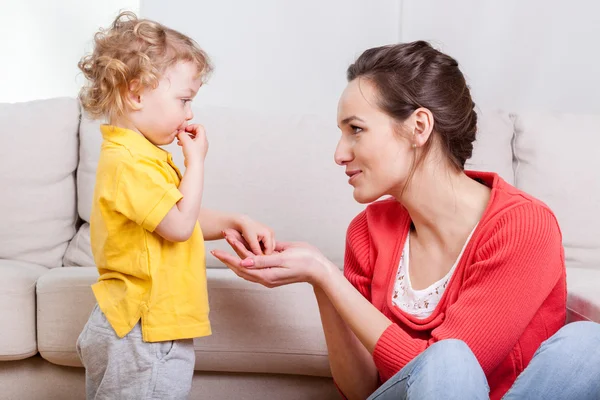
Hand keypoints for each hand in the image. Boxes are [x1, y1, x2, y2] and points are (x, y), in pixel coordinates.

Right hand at [177, 124, 207, 166]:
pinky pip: (192, 144)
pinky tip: (180, 144)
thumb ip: (182, 134)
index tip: (185, 129)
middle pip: (196, 132)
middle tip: (182, 133)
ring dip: (186, 137)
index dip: (191, 126)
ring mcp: (200, 147)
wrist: (194, 165)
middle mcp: (203, 142)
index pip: (199, 127)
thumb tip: (179, 131)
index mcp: (203, 138)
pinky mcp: (197, 152)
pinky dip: (186, 142)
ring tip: (179, 139)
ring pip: (193, 138)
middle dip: (187, 132)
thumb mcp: (186, 141)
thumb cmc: (193, 154)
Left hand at [212, 237, 328, 287]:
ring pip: (247, 265)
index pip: (241, 267)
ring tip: (229, 240)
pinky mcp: (273, 270)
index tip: (216, 251)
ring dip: (237, 253)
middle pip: (241, 267)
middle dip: (229, 255)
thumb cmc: (305, 261)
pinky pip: (256, 264)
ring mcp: (269, 274)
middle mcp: (265, 277)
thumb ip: (262, 261)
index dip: (228, 258)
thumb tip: (243, 263)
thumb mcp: (284, 259)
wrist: (319, 269)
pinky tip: (243, 248)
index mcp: (266, 275)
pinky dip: (247, 255)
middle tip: (218, 244)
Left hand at [222, 215, 275, 254]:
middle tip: (255, 257)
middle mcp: (271, 233)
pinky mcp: (268, 236)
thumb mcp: (250, 240)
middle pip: (271, 249)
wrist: (243, 222)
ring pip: (269, 248)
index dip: (264, 257)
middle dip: (264, 253)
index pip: (270, 250)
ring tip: (255, 252)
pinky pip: (267, 245)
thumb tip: (259, 258)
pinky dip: (262, 248)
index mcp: (268, 233)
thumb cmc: (246, 228)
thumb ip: (256, 249)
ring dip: (263, 251)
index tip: (257, 261)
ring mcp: (270, 234)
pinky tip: (256, 249)